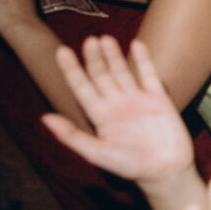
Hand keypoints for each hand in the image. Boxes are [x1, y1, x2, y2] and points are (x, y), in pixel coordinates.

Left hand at [41, 37, 194, 184]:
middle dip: (94, 58)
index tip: (62, 51)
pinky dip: (144, 60)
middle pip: (101, 76)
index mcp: (100, 116)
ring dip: (114, 55)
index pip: (81, 87)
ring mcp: (138, 100)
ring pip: (122, 71)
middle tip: (89, 40)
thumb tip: (45, 118)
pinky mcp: (159, 99)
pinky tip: (136, 45)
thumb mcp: (97, 152)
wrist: (165, 171)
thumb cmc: (130, 166)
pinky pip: (149, 75)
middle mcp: (116, 104)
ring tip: (106, 38)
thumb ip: (71, 135)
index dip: (72, 70)